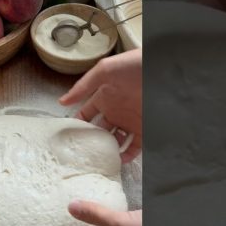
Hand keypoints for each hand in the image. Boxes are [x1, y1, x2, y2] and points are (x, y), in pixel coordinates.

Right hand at [59, 48, 141, 162]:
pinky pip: (134, 147)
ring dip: (108, 151)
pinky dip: (126, 155)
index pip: (86, 115)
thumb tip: (62, 100)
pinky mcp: (143, 129)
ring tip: (99, 161)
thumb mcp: (104, 70)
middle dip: (91, 142)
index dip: (78, 125)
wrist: (162, 68)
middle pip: (99, 132)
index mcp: (104, 98)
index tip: (68, 137)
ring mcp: (129, 121)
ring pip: (115, 142)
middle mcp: (115, 111)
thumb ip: (83, 86)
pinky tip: (118, 160)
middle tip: (81, 154)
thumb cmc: (134, 64)